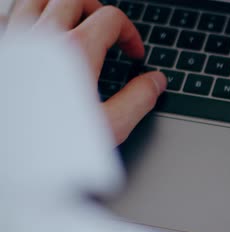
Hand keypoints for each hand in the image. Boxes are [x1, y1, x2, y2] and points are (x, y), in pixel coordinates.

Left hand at [5, 0, 165, 144]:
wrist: (7, 159)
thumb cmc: (47, 144)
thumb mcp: (107, 127)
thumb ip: (137, 100)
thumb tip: (156, 82)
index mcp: (75, 51)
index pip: (111, 19)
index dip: (130, 34)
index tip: (133, 54)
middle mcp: (42, 37)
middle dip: (98, 11)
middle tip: (107, 33)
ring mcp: (14, 39)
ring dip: (61, 6)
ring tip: (73, 24)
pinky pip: (8, 16)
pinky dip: (26, 18)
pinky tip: (34, 36)